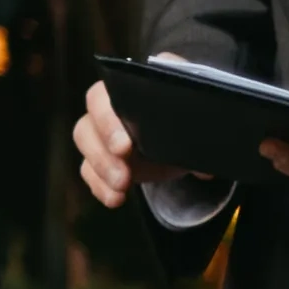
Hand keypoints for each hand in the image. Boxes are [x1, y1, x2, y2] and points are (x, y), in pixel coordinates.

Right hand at [75, 67, 196, 209]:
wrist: (184, 137)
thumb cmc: (184, 118)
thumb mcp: (194, 118)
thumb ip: (197, 131)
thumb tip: (204, 166)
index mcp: (128, 89)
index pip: (104, 95)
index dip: (109, 119)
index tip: (125, 146)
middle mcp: (107, 108)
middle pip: (89, 123)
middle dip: (103, 149)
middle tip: (123, 173)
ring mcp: (101, 134)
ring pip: (85, 145)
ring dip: (101, 169)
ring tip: (122, 187)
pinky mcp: (101, 159)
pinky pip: (89, 170)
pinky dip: (100, 186)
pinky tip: (115, 199)